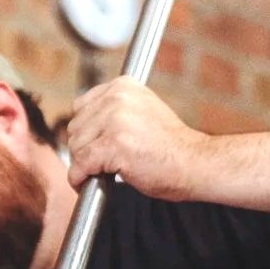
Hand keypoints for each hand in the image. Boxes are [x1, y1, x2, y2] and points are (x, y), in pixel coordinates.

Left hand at [64, 78, 215, 200]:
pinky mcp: (113, 145)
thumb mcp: (142, 112)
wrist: (194, 162)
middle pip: (75, 127)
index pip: (81, 106)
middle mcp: (117, 97)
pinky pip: (80, 165)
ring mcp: (115, 120)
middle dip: (84, 149)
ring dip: (84, 165)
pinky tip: (87, 183)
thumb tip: (83, 124)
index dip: (86, 131)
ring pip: (76, 147)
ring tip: (102, 172)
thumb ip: (115, 110)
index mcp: (123, 85)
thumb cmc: (170, 146)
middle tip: (101, 163)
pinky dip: (79, 178)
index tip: (95, 145)